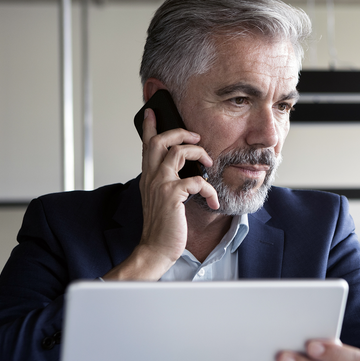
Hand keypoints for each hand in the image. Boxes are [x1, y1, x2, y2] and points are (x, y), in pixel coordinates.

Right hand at [103, 108, 217, 280]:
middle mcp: (151, 177)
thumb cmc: (163, 226)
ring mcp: (160, 185)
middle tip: (195, 136)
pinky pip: (197, 181)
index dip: (149, 126)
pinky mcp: (172, 195)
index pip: (146, 145)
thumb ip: (168, 182)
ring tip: (208, 163)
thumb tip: (186, 171)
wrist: (156, 249)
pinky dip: (209, 189)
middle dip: (180, 132)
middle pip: (161, 140)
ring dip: (198, 153)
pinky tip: (213, 200)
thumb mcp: (162, 199)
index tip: (151, 111)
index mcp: (149, 177)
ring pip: (178, 152)